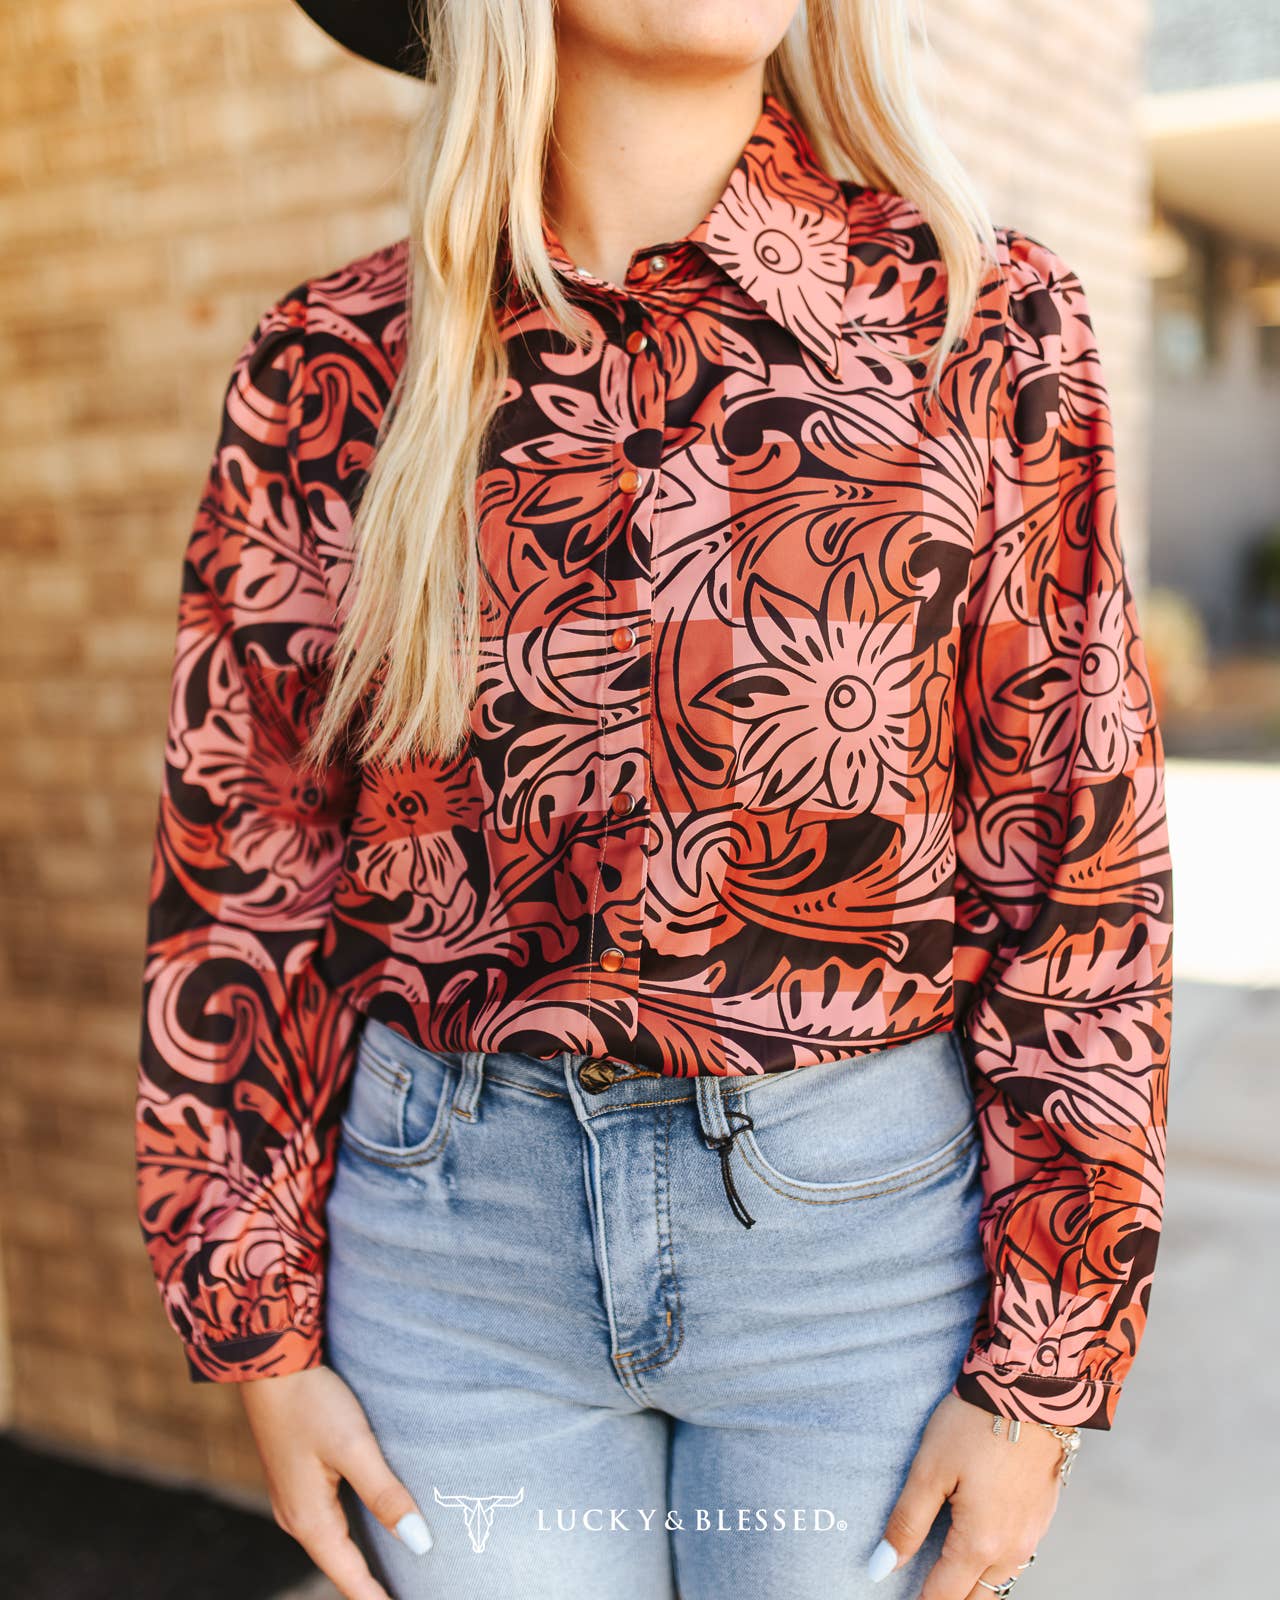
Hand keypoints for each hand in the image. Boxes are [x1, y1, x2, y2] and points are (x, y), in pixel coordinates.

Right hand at [239, 1362, 431, 1599]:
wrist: (268, 1364)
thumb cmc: (311, 1403)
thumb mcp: (354, 1447)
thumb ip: (385, 1495)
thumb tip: (418, 1544)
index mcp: (310, 1520)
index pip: (351, 1578)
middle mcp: (297, 1519)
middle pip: (342, 1567)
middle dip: (371, 1588)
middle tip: (406, 1595)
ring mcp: (294, 1501)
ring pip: (335, 1546)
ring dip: (362, 1564)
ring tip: (395, 1577)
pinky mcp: (298, 1481)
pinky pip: (329, 1523)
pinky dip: (353, 1538)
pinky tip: (372, 1534)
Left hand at [868, 1393, 1063, 1597]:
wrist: (1031, 1391)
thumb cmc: (974, 1424)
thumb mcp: (929, 1469)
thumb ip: (906, 1523)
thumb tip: (881, 1568)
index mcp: (980, 1543)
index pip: (943, 1597)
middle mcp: (1012, 1550)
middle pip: (975, 1599)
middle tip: (921, 1592)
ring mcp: (1032, 1536)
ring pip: (998, 1582)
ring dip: (972, 1587)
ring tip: (943, 1576)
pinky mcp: (1042, 1517)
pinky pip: (1016, 1559)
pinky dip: (992, 1566)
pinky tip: (975, 1549)